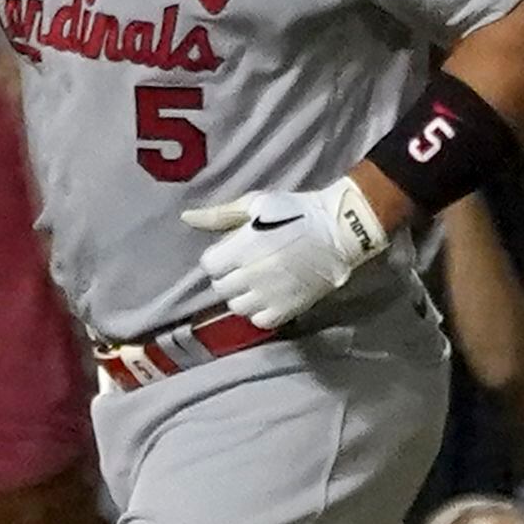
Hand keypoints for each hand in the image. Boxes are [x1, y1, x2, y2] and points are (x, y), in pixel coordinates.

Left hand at [184, 178, 392, 331]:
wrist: (337, 230)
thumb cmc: (295, 212)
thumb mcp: (256, 204)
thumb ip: (219, 216)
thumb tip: (186, 218)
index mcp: (241, 247)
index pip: (209, 265)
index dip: (218, 257)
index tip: (233, 250)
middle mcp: (251, 275)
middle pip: (221, 288)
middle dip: (228, 276)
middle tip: (246, 265)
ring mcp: (269, 295)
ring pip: (237, 306)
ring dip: (242, 295)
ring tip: (257, 282)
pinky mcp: (287, 308)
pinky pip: (259, 320)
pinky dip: (260, 310)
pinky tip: (269, 296)